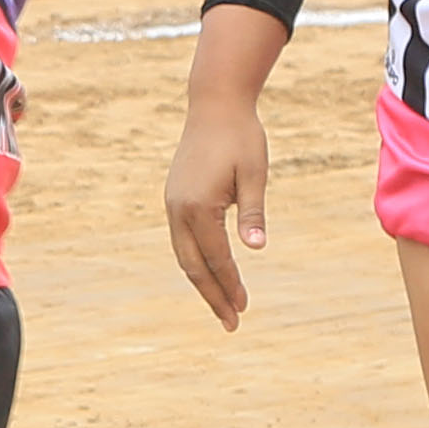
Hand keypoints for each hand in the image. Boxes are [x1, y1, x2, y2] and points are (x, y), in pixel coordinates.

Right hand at [162, 85, 272, 324]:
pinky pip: (181, 240)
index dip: (231, 285)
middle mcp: (178, 210)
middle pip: (193, 266)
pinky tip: (209, 271)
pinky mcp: (174, 199)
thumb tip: (256, 249)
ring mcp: (172, 205)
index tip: (243, 309)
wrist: (214, 105)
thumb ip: (253, 213)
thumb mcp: (254, 175)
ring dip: (202, 282)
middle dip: (212, 296)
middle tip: (232, 322)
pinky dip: (194, 261)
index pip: (217, 258)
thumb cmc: (241, 137)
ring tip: (221, 304)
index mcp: (199, 207)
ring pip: (183, 256)